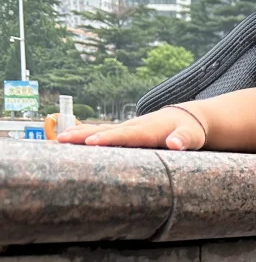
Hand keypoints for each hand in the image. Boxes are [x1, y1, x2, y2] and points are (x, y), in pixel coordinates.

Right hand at [57, 105, 206, 150]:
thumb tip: (175, 143)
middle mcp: (133, 127)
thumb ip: (184, 140)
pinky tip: (68, 142)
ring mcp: (126, 129)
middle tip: (62, 140)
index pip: (127, 136)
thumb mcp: (191, 137)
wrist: (188, 118)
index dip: (109, 139)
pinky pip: (102, 134)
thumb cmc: (190, 131)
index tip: (92, 143)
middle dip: (84, 135)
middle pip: (106, 131)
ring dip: (79, 135)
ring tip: (57, 141)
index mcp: (148, 130)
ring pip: (100, 130)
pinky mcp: (124, 133)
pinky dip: (85, 136)